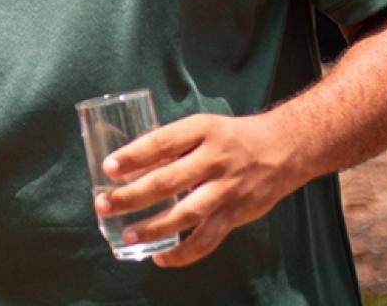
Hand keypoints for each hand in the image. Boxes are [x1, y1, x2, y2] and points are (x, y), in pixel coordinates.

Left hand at [95, 112, 301, 266]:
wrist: (283, 148)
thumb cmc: (229, 137)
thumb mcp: (202, 128)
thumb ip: (171, 146)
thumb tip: (129, 166)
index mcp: (201, 130)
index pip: (161, 143)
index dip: (133, 156)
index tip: (108, 168)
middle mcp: (214, 160)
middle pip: (166, 181)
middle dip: (131, 195)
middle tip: (104, 204)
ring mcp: (226, 189)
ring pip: (185, 214)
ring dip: (153, 227)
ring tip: (127, 234)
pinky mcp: (236, 214)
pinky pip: (207, 240)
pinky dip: (183, 253)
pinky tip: (160, 259)